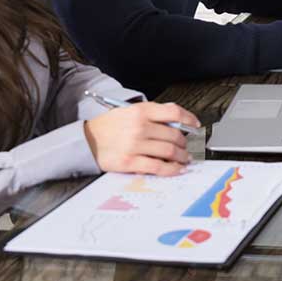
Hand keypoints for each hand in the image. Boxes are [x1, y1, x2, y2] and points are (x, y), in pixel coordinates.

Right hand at [83, 101, 200, 175]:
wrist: (86, 141)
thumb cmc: (109, 126)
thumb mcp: (129, 111)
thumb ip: (152, 115)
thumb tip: (177, 123)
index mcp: (140, 111)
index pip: (174, 112)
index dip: (189, 119)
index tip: (195, 125)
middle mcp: (139, 127)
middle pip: (174, 134)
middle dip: (184, 142)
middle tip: (185, 146)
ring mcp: (135, 145)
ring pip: (169, 151)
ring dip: (181, 156)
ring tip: (183, 158)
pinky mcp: (130, 162)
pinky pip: (158, 166)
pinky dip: (171, 169)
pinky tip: (176, 169)